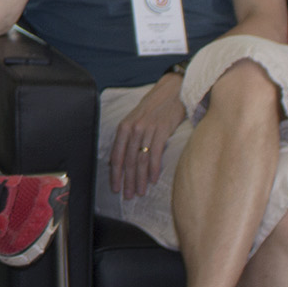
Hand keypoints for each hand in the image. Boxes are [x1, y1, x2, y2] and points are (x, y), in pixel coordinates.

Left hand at [108, 74, 187, 197]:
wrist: (172, 91)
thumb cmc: (154, 108)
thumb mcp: (135, 120)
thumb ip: (127, 139)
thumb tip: (118, 161)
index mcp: (123, 127)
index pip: (116, 156)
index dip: (115, 174)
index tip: (115, 188)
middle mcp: (133, 128)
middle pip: (128, 161)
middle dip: (127, 181)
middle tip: (128, 196)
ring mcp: (147, 129)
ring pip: (140, 160)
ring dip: (140, 179)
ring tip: (140, 192)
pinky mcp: (162, 130)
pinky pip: (155, 153)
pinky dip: (153, 169)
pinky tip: (152, 180)